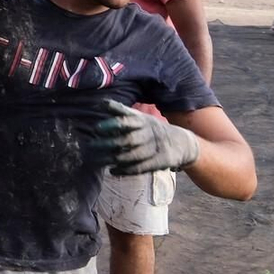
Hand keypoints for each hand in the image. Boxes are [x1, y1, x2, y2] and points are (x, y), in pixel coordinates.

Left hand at [84, 100, 201, 174]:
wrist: (182, 142)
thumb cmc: (151, 128)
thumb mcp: (140, 116)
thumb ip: (121, 112)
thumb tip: (100, 103)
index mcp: (142, 120)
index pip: (127, 119)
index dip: (112, 123)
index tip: (97, 128)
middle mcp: (148, 132)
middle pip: (128, 139)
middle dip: (108, 143)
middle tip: (91, 146)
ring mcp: (155, 148)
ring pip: (133, 155)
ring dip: (114, 159)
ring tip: (97, 160)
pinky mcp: (159, 162)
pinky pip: (141, 167)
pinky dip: (125, 170)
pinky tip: (112, 171)